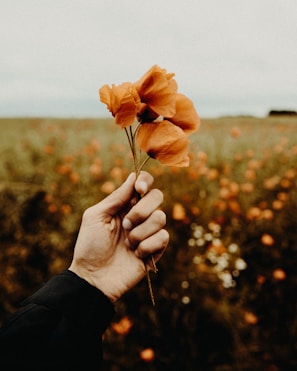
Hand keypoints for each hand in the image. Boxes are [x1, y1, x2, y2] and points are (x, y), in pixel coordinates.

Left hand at [69, 171, 168, 301]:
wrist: (94, 278)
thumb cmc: (90, 246)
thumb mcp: (96, 216)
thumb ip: (116, 197)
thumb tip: (133, 176)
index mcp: (124, 204)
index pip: (144, 183)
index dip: (146, 182)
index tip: (139, 189)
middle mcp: (139, 215)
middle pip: (157, 196)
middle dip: (142, 210)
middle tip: (126, 224)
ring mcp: (148, 232)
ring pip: (161, 217)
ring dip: (141, 231)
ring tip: (128, 243)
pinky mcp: (156, 249)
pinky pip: (163, 237)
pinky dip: (147, 246)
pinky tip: (136, 254)